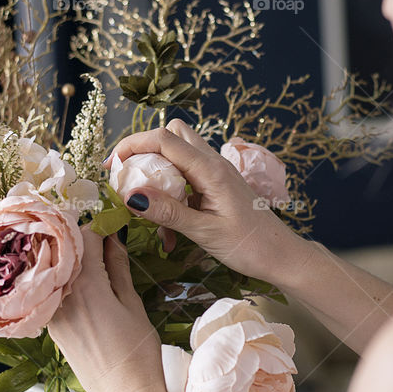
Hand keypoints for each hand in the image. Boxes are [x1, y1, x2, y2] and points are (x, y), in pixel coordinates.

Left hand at [49, 227, 172, 391]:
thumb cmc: (137, 350)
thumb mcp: (133, 303)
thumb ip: (118, 267)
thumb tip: (114, 238)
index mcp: (86, 284)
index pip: (86, 236)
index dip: (101, 224)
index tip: (114, 221)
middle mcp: (62, 294)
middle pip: (66, 250)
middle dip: (82, 237)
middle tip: (103, 234)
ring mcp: (52, 311)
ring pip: (57, 270)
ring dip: (72, 257)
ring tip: (94, 255)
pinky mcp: (51, 325)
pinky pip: (54, 290)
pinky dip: (66, 279)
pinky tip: (82, 280)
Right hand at [108, 118, 310, 283]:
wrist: (281, 256)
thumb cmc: (250, 246)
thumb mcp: (205, 232)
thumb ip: (168, 212)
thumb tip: (131, 196)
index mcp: (211, 170)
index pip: (164, 139)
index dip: (132, 145)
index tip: (111, 166)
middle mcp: (213, 164)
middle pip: (172, 135)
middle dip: (144, 153)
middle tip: (127, 181)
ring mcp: (216, 173)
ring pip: (177, 157)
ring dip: (158, 178)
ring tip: (148, 213)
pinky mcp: (216, 187)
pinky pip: (186, 180)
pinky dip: (171, 197)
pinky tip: (169, 233)